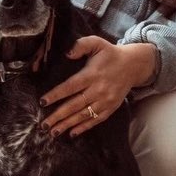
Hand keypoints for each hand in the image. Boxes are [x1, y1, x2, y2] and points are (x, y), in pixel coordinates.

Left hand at [40, 37, 157, 136]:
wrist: (133, 65)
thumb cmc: (110, 54)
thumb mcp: (97, 43)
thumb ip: (82, 45)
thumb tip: (68, 53)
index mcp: (92, 74)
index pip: (71, 86)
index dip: (56, 95)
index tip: (42, 102)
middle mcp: (99, 89)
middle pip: (75, 105)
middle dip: (58, 116)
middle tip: (43, 125)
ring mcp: (106, 100)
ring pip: (84, 115)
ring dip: (68, 124)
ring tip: (53, 132)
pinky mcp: (111, 107)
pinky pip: (96, 120)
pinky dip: (84, 127)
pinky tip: (72, 133)